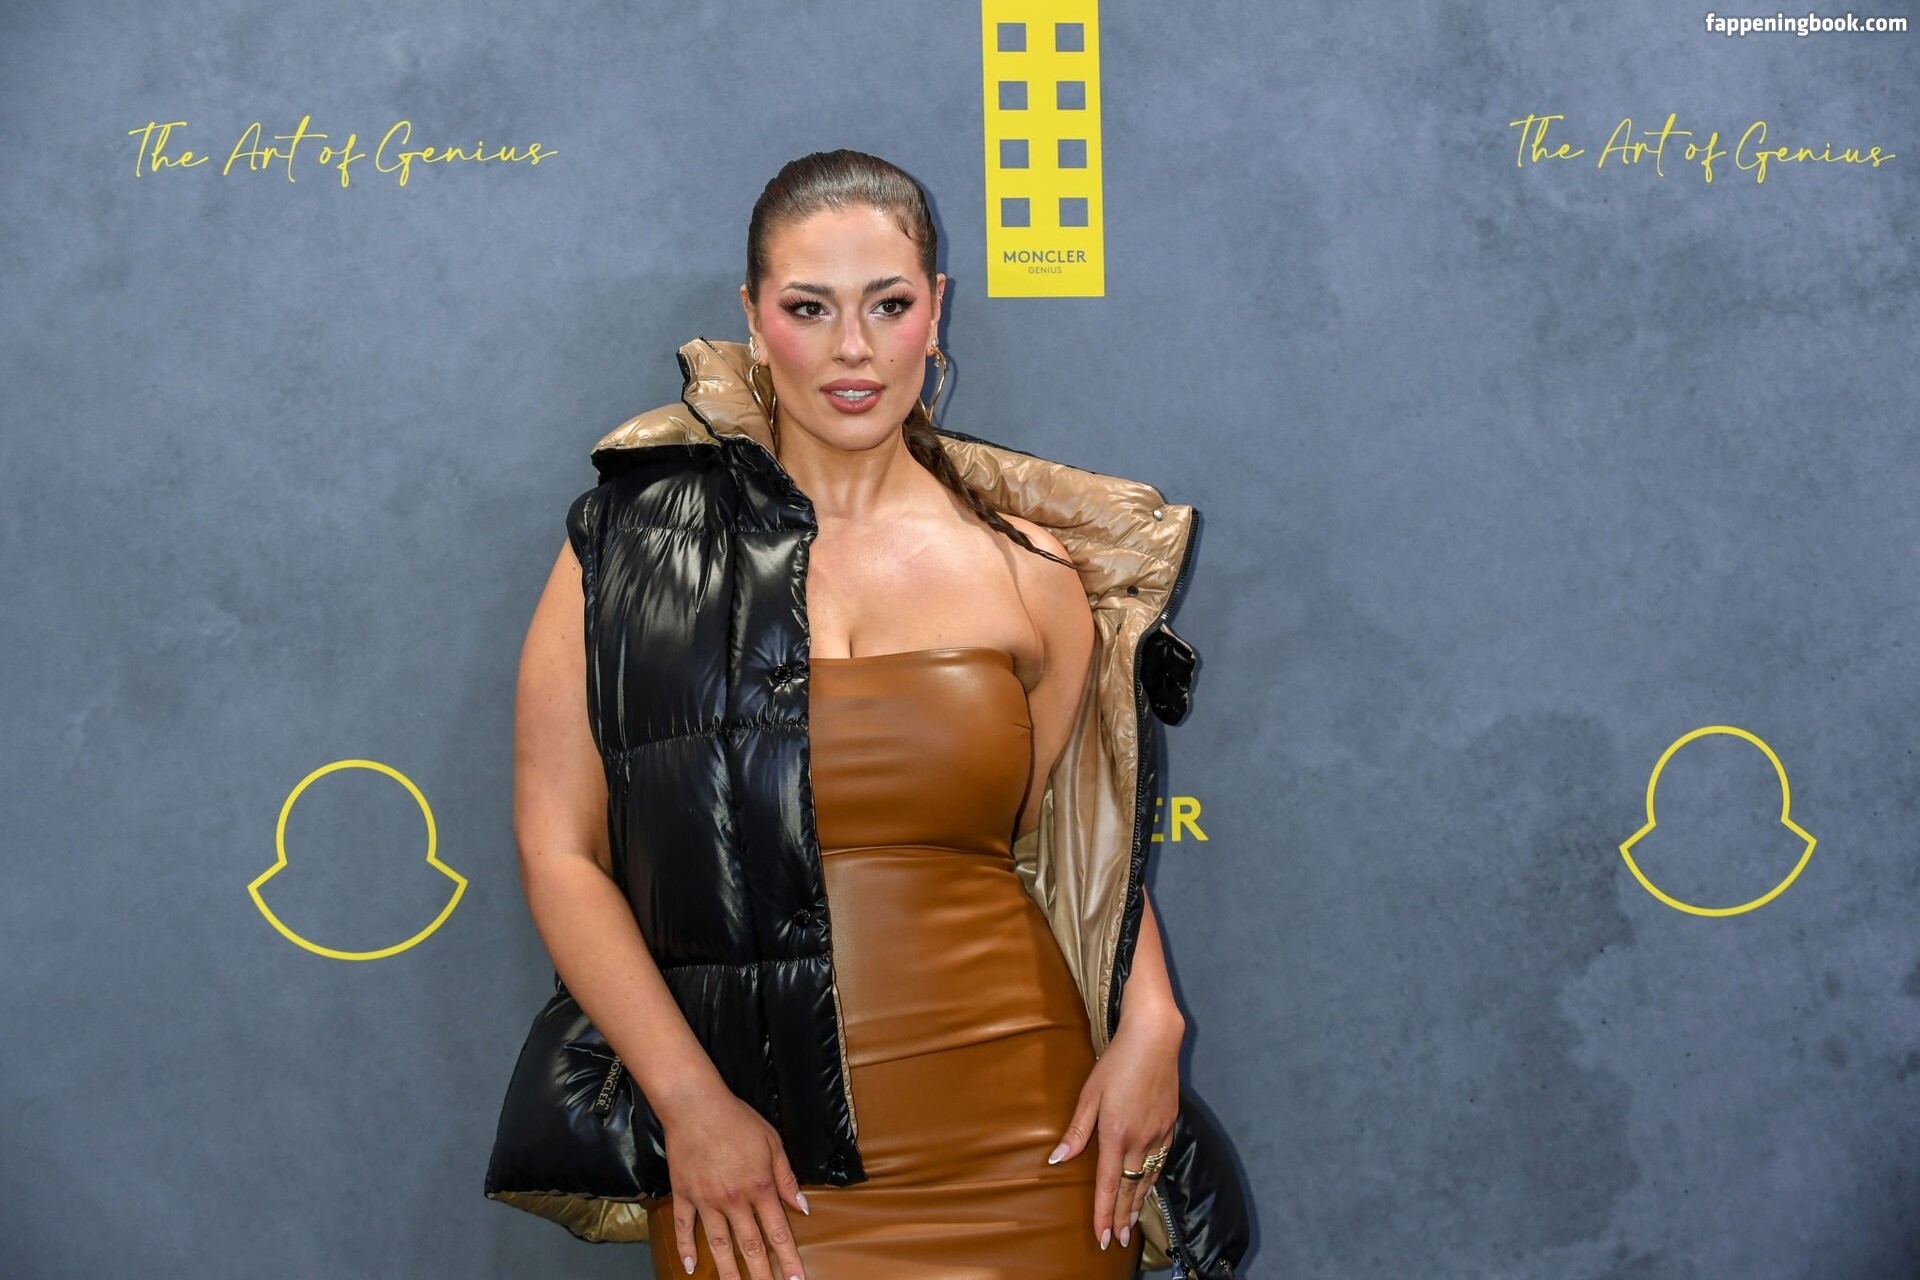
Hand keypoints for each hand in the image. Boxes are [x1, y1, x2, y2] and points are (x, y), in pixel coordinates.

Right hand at [658, 1078, 810, 1279]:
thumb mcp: (772, 1143)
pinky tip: (691, 1268)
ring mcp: (706, 1200)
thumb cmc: (737, 1120)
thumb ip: (786, 1178)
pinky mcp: (684, 1195)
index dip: (788, 1258)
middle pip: (750, 1245)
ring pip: (719, 1244)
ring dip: (729, 1272)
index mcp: (759, 1187)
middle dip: (762, 1274)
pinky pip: (685, 1228)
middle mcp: (734, 1200)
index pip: (778, 1231)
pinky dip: (686, 1249)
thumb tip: (802, 1207)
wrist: (696, 1105)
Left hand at [1046, 1005, 1183, 1251]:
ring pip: (1147, 1179)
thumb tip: (1058, 1159)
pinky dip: (1152, 1181)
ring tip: (1130, 1225)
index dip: (1103, 1214)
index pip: (1108, 1185)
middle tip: (1115, 1241)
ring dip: (1137, 1204)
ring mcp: (1158, 1133)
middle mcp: (1140, 1139)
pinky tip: (1147, 1188)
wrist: (1154, 1039)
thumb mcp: (1090, 1093)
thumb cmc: (1116, 1062)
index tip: (1101, 1237)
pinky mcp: (1170, 1125)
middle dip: (1122, 1218)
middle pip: (1129, 1188)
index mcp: (1116, 1133)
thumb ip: (1077, 1130)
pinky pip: (1160, 1162)